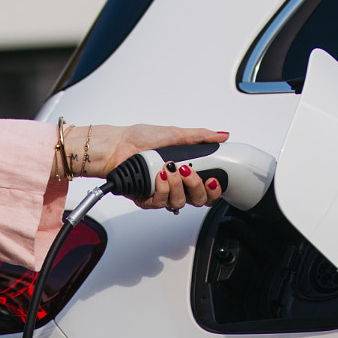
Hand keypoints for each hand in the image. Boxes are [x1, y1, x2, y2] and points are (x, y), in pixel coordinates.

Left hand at [71, 124, 230, 213]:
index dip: (213, 190)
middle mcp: (174, 185)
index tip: (213, 179)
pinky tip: (158, 176)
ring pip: (179, 202)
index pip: (206, 190)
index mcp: (184, 173)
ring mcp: (160, 193)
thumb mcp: (175, 134)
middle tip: (188, 171)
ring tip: (169, 168)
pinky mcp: (146, 199)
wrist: (116, 145)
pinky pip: (159, 203)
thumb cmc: (139, 138)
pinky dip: (161, 189)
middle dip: (197, 187)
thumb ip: (200, 137)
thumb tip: (222, 135)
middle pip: (197, 200)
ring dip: (177, 185)